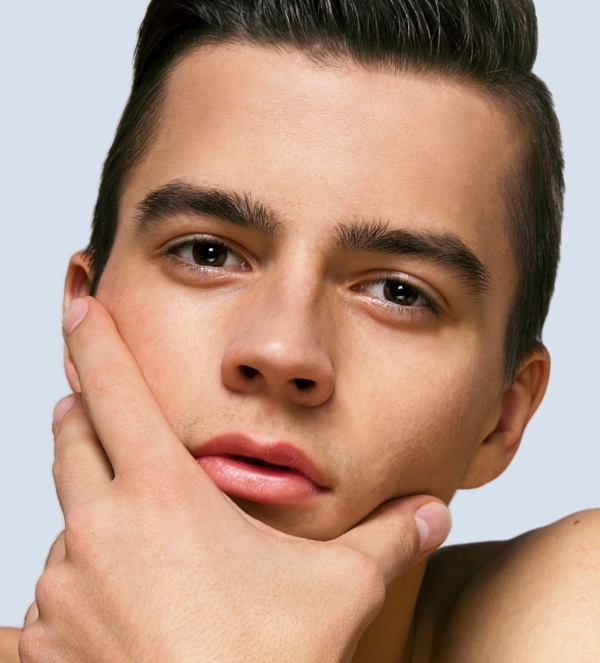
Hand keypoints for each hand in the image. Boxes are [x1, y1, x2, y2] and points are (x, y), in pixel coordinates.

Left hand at [20, 297, 450, 662]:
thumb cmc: (270, 662)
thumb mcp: (342, 589)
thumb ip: (389, 541)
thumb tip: (435, 512)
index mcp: (162, 494)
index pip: (114, 387)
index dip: (92, 336)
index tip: (77, 300)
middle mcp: (99, 530)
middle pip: (71, 441)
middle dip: (83, 418)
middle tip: (96, 413)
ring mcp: (62, 589)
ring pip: (65, 528)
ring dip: (91, 523)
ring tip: (141, 554)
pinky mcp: (43, 644)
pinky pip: (41, 606)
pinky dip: (74, 595)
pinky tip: (112, 620)